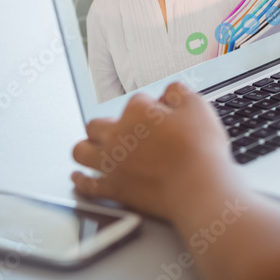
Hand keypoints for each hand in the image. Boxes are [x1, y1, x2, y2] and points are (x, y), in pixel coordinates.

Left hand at [71, 82, 231, 220]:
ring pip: (81, 151)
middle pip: (97, 124)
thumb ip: (179, 92)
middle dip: (106, 125)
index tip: (161, 117)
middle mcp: (117, 135)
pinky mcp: (112, 189)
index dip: (150, 108)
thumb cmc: (199, 150)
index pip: (136, 102)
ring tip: (92, 149)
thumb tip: (169, 91)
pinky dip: (81, 180)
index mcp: (137, 112)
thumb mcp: (198, 107)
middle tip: (120, 131)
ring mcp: (111, 163)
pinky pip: (86, 184)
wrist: (197, 187)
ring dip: (86, 148)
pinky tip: (80, 177)